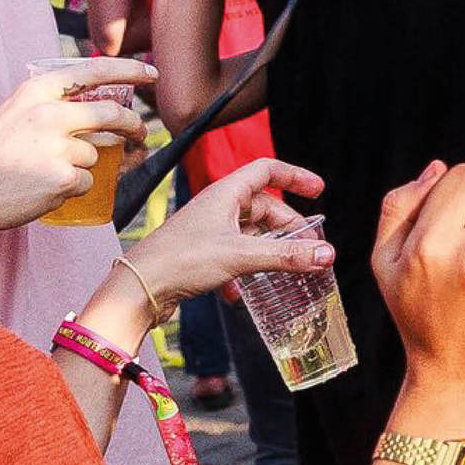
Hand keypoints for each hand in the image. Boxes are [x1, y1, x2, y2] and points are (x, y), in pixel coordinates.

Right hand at [0, 57, 155, 232]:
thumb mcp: (13, 114)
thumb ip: (49, 106)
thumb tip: (97, 110)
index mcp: (36, 91)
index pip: (94, 71)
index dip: (129, 70)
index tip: (152, 72)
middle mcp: (50, 113)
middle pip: (111, 114)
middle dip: (132, 125)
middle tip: (140, 134)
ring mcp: (59, 146)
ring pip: (95, 155)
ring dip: (81, 165)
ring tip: (43, 173)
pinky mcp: (64, 178)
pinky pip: (86, 181)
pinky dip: (73, 188)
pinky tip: (43, 189)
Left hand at [119, 157, 325, 308]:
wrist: (138, 287)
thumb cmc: (181, 260)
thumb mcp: (241, 256)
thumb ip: (286, 256)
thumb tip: (326, 254)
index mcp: (225, 193)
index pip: (267, 170)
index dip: (295, 177)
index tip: (318, 191)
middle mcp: (217, 207)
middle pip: (263, 207)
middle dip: (287, 227)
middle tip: (308, 247)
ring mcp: (208, 231)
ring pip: (250, 233)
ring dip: (268, 250)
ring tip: (286, 269)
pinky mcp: (200, 255)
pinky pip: (234, 256)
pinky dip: (245, 271)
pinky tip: (244, 294)